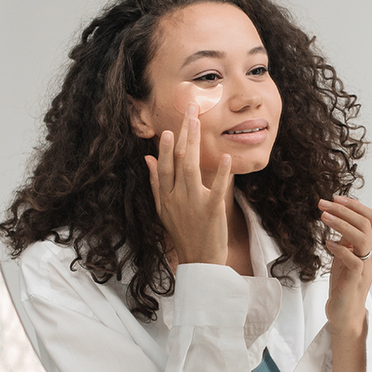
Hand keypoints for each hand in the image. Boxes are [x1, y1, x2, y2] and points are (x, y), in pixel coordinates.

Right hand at [144, 104, 232, 265]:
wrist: (199, 261)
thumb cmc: (183, 233)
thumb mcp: (163, 209)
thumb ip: (156, 183)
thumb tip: (147, 159)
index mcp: (165, 196)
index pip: (163, 166)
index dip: (164, 147)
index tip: (166, 128)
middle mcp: (176, 197)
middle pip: (177, 160)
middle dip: (182, 133)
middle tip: (190, 109)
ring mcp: (193, 203)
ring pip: (191, 168)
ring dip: (193, 143)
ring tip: (197, 123)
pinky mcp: (212, 211)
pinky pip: (217, 188)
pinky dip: (221, 173)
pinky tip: (225, 157)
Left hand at [319, 196, 371, 332]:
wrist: (345, 311)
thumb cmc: (345, 281)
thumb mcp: (346, 253)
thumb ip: (347, 237)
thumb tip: (339, 215)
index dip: (355, 205)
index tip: (336, 198)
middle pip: (366, 223)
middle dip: (343, 210)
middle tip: (323, 203)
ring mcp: (367, 267)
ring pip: (362, 238)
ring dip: (341, 224)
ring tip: (323, 217)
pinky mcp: (357, 279)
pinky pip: (353, 259)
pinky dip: (339, 248)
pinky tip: (326, 243)